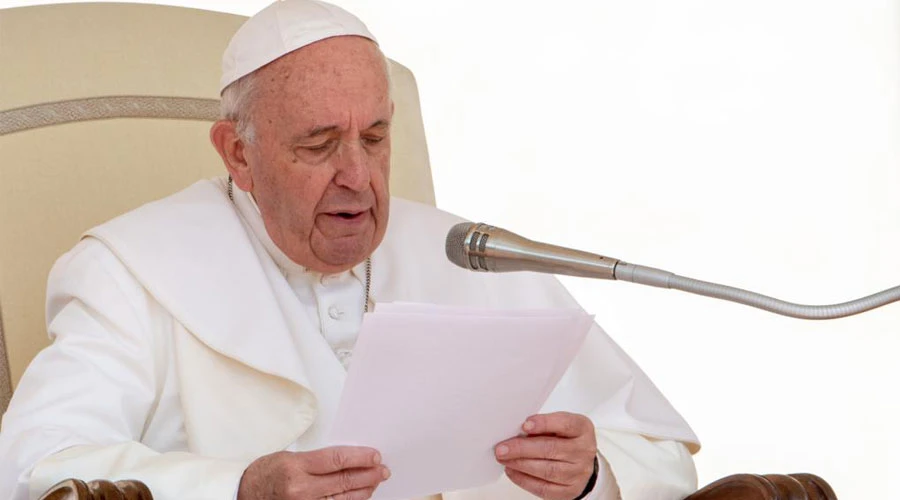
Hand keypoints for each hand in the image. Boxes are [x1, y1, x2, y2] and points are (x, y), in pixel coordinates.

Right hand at [237, 446, 389, 499]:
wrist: (242, 495)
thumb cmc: (265, 474)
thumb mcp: (288, 457)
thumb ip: (317, 460)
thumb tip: (348, 459)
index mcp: (295, 467)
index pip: (336, 460)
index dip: (360, 457)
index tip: (375, 455)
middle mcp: (300, 489)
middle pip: (344, 481)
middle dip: (368, 474)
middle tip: (383, 469)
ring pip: (343, 499)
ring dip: (364, 490)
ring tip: (376, 482)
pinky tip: (360, 497)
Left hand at [495, 412, 597, 499]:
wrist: (581, 463)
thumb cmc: (566, 439)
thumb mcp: (560, 425)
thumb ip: (543, 425)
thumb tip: (517, 432)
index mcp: (582, 429)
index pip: (565, 424)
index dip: (544, 424)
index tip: (525, 425)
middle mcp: (583, 451)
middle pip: (552, 449)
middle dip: (523, 448)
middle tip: (502, 448)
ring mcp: (578, 473)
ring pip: (547, 470)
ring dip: (521, 464)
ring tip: (504, 459)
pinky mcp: (569, 491)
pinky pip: (544, 488)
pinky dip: (524, 480)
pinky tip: (511, 471)